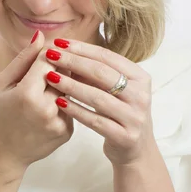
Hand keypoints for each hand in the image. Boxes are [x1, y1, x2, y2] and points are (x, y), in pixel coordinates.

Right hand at [0, 31, 73, 177]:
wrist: (1, 156)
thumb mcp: (2, 84)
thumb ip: (23, 60)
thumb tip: (41, 36)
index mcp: (28, 94)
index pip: (49, 60)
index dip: (47, 53)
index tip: (43, 53)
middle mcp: (47, 108)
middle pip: (64, 73)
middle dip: (58, 67)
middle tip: (46, 70)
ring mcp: (60, 122)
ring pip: (70, 90)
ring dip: (63, 84)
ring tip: (46, 88)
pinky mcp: (67, 131)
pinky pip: (71, 107)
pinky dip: (63, 102)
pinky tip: (48, 107)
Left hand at [44, 38, 155, 165]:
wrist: (135, 149)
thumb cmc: (119, 113)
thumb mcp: (115, 90)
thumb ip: (96, 73)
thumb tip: (66, 51)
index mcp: (140, 77)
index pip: (107, 56)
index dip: (81, 48)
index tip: (59, 42)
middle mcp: (140, 95)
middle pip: (102, 73)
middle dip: (73, 62)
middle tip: (50, 56)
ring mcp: (134, 117)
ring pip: (97, 97)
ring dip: (71, 86)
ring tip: (50, 78)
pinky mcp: (125, 136)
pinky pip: (95, 120)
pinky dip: (76, 110)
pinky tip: (59, 102)